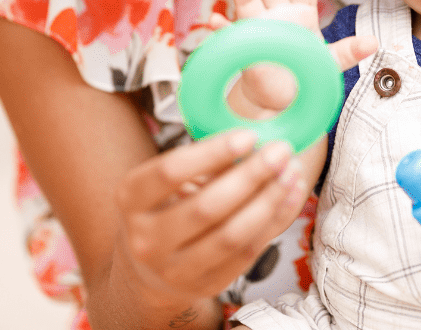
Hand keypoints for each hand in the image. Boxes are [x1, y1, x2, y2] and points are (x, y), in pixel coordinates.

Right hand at [114, 127, 307, 307]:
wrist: (149, 266)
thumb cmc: (165, 205)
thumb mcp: (169, 180)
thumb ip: (206, 162)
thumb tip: (256, 140)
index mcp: (129, 199)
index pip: (170, 171)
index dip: (212, 152)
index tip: (249, 134)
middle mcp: (145, 239)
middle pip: (206, 206)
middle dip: (251, 176)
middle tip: (281, 150)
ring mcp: (173, 269)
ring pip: (231, 236)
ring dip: (268, 202)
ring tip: (291, 173)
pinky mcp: (204, 285)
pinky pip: (247, 254)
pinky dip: (274, 222)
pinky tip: (290, 196)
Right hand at [213, 0, 374, 116]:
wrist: (280, 96)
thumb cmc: (303, 71)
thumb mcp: (328, 62)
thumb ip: (348, 51)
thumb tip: (374, 42)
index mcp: (300, 13)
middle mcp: (276, 13)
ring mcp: (256, 27)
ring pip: (248, 0)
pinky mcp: (242, 45)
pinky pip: (228, 34)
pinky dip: (221, 26)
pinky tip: (216, 20)